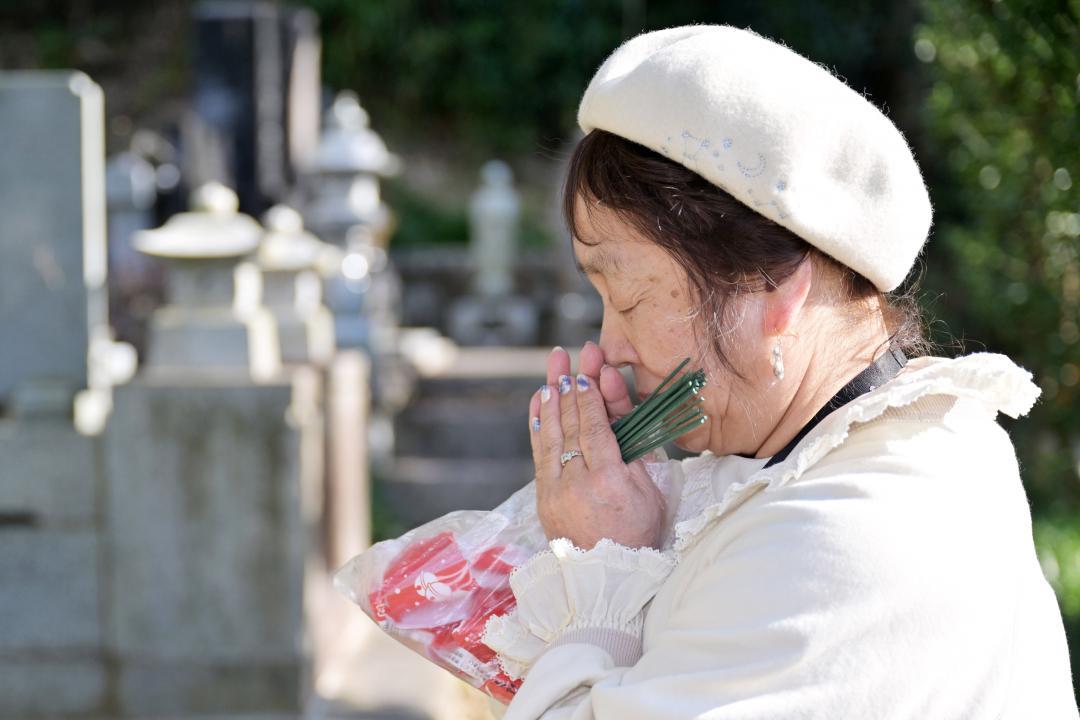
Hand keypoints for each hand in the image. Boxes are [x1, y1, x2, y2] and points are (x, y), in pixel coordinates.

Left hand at [527, 342, 666, 550]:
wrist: (608, 577)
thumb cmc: (640, 534)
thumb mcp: (651, 493)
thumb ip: (633, 450)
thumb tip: (616, 407)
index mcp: (610, 483)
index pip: (595, 429)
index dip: (589, 398)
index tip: (585, 373)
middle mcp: (577, 485)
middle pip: (570, 426)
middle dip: (567, 387)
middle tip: (566, 358)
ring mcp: (556, 493)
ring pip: (550, 436)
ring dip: (550, 400)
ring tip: (551, 373)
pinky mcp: (543, 498)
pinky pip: (539, 453)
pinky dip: (538, 425)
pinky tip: (538, 403)